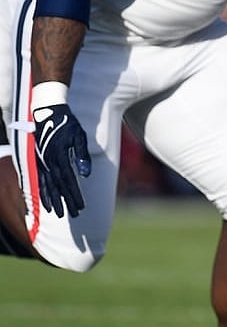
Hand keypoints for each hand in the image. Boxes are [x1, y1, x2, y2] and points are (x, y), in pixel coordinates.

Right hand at [33, 103, 91, 217]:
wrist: (47, 112)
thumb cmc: (67, 123)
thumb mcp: (78, 136)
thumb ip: (81, 155)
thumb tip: (86, 175)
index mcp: (59, 157)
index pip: (69, 181)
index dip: (74, 195)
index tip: (82, 207)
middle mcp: (48, 162)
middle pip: (58, 187)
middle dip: (66, 202)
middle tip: (75, 214)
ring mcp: (42, 162)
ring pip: (47, 186)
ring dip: (53, 200)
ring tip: (58, 213)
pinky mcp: (38, 161)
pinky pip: (40, 181)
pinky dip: (43, 192)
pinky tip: (45, 202)